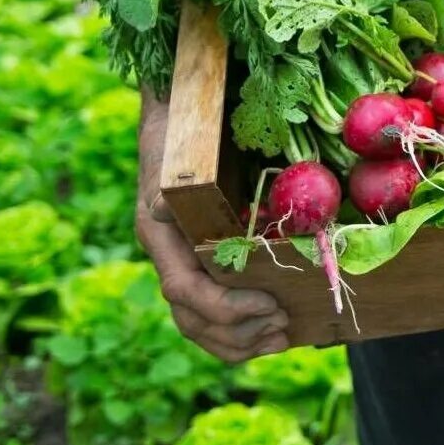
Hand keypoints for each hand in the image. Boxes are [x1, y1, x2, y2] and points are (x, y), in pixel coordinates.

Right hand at [136, 91, 288, 361]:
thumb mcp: (200, 147)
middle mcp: (164, 248)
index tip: (271, 306)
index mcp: (159, 229)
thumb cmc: (192, 122)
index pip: (183, 289)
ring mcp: (176, 255)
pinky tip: (270, 330)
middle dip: (237, 331)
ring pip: (194, 319)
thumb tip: (276, 207)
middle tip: (284, 327)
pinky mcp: (195, 255)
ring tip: (281, 338)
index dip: (226, 307)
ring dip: (237, 339)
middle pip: (189, 316)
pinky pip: (206, 305)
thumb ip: (219, 181)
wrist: (174, 105)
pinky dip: (235, 326)